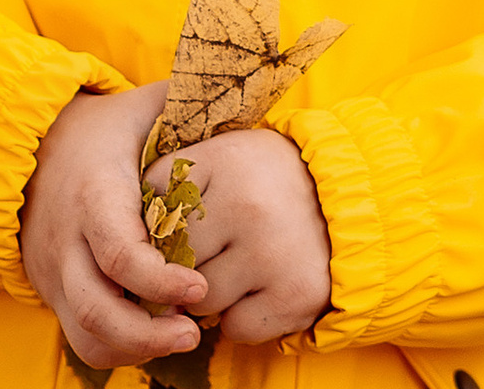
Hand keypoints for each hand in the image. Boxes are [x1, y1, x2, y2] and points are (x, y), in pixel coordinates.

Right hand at [20, 81, 206, 372]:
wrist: (33, 151)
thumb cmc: (104, 131)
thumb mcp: (140, 107)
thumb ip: (186, 101)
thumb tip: (242, 90)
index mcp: (93, 194)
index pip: (118, 252)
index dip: (159, 279)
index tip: (200, 286)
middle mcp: (68, 240)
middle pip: (97, 309)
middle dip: (147, 333)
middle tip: (194, 331)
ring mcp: (57, 273)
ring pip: (87, 334)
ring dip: (136, 348)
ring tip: (183, 338)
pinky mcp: (56, 295)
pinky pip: (83, 341)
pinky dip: (120, 350)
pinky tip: (155, 338)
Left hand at [158, 125, 331, 344]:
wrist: (351, 201)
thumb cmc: (271, 180)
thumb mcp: (229, 155)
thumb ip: (181, 177)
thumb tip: (132, 227)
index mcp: (225, 159)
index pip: (157, 196)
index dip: (157, 216)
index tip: (171, 221)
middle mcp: (247, 206)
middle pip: (172, 256)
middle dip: (180, 262)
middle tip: (204, 253)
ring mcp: (271, 254)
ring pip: (200, 298)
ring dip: (209, 294)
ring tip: (234, 268)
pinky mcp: (293, 297)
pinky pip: (235, 328)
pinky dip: (240, 319)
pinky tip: (256, 291)